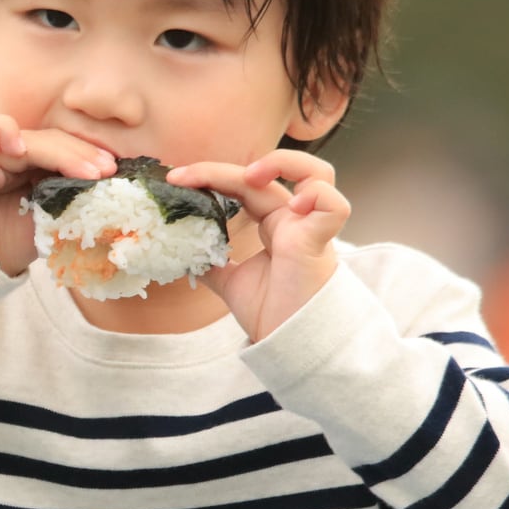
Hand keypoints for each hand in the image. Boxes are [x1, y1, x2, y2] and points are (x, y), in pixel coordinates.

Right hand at [0, 115, 117, 275]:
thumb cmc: (2, 247)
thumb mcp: (46, 225)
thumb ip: (69, 207)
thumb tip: (110, 204)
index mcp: (30, 168)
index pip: (63, 149)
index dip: (88, 156)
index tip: (114, 172)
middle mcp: (10, 156)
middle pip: (51, 141)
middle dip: (82, 153)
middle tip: (107, 170)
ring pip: (29, 138)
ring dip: (61, 151)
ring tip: (87, 171)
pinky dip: (3, 130)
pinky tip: (21, 146)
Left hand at [166, 150, 349, 341]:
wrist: (290, 344)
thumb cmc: (271, 313)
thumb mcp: (229, 281)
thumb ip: (209, 261)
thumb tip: (181, 250)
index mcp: (273, 225)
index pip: (243, 185)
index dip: (211, 176)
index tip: (174, 180)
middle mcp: (292, 220)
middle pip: (266, 174)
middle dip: (223, 168)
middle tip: (188, 176)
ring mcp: (309, 227)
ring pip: (318, 174)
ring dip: (283, 164)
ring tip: (250, 176)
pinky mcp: (321, 241)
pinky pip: (333, 205)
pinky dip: (316, 195)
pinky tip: (292, 205)